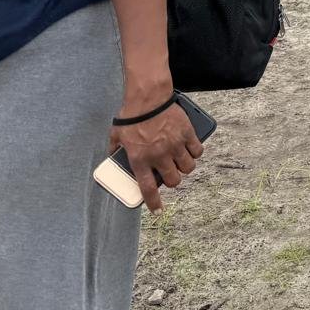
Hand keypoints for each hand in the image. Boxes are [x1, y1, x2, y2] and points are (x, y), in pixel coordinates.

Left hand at [109, 94, 202, 210]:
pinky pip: (197, 151)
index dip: (154, 203)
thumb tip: (112, 155)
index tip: (158, 211)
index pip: (148, 189)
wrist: (148, 98)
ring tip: (181, 162)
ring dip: (185, 168)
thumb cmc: (131, 116)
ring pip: (188, 168)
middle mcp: (159, 156)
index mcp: (140, 160)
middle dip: (174, 181)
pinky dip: (195, 152)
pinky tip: (191, 149)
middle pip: (174, 181)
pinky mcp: (187, 134)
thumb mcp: (116, 136)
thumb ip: (115, 149)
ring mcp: (175, 146)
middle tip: (171, 174)